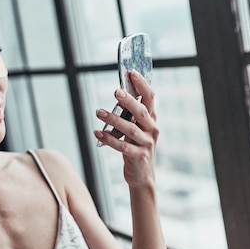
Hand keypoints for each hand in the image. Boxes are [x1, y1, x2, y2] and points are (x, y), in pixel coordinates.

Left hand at [94, 70, 158, 189]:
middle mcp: (152, 130)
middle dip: (128, 100)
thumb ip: (131, 115)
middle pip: (141, 112)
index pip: (150, 98)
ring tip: (98, 112)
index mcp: (152, 120)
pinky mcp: (138, 156)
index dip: (142, 85)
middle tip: (115, 91)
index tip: (131, 73)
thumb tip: (119, 93)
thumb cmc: (136, 147)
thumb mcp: (136, 129)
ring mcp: (146, 143)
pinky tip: (97, 133)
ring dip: (113, 119)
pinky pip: (122, 146)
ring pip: (130, 129)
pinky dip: (109, 139)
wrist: (142, 175)